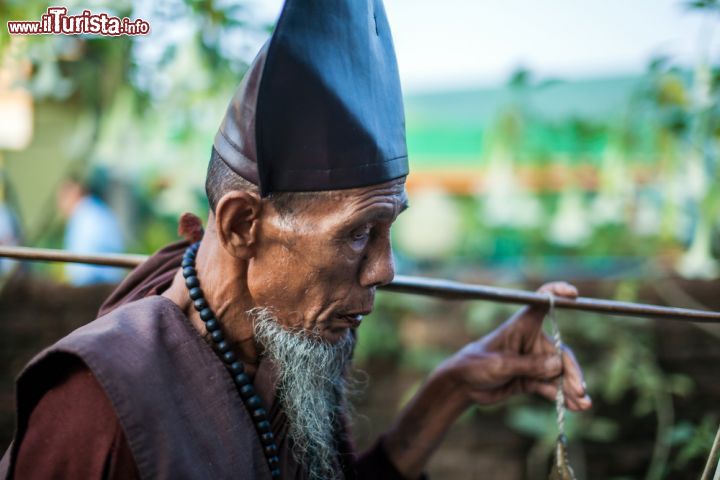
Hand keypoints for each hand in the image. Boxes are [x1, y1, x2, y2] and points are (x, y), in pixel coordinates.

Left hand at [438, 281, 591, 410]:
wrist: (463, 386)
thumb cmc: (475, 365)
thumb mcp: (500, 364)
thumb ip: (528, 365)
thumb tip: (557, 365)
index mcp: (522, 325)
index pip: (541, 302)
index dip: (557, 294)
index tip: (573, 293)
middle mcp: (532, 340)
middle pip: (561, 351)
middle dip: (572, 370)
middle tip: (580, 389)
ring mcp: (534, 360)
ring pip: (560, 372)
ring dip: (572, 387)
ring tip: (584, 404)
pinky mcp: (533, 378)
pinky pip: (552, 386)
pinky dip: (563, 396)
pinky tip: (575, 407)